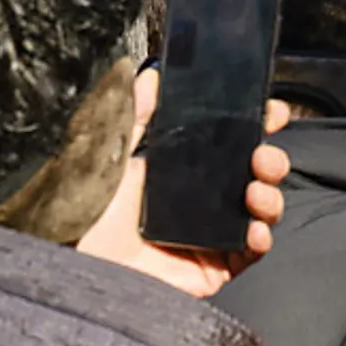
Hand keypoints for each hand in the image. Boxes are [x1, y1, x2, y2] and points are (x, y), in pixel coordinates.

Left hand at [75, 66, 292, 297]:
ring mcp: (211, 236)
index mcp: (187, 173)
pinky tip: (253, 229)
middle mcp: (205, 202)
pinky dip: (261, 239)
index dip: (258, 127)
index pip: (234, 146)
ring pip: (262, 211)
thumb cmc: (86, 215)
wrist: (73, 266)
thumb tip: (150, 75)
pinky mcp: (211, 269)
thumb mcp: (112, 156)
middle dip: (272, 161)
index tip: (270, 112)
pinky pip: (250, 254)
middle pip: (257, 176)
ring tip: (256, 190)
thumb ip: (136, 116)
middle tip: (262, 155)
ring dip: (270, 197)